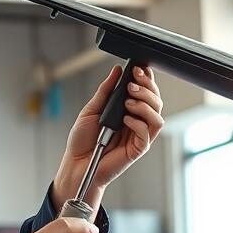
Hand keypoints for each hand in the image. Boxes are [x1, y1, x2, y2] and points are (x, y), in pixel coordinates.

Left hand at [52, 65, 164, 211]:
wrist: (76, 163)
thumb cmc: (82, 140)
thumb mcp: (91, 109)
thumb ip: (105, 91)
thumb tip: (117, 71)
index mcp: (127, 111)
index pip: (145, 92)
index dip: (147, 79)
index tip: (139, 69)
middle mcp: (136, 122)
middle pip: (156, 102)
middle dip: (147, 89)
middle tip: (132, 84)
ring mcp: (138, 136)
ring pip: (157, 117)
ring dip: (145, 105)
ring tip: (128, 101)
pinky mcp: (137, 149)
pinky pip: (147, 133)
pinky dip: (138, 123)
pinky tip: (126, 120)